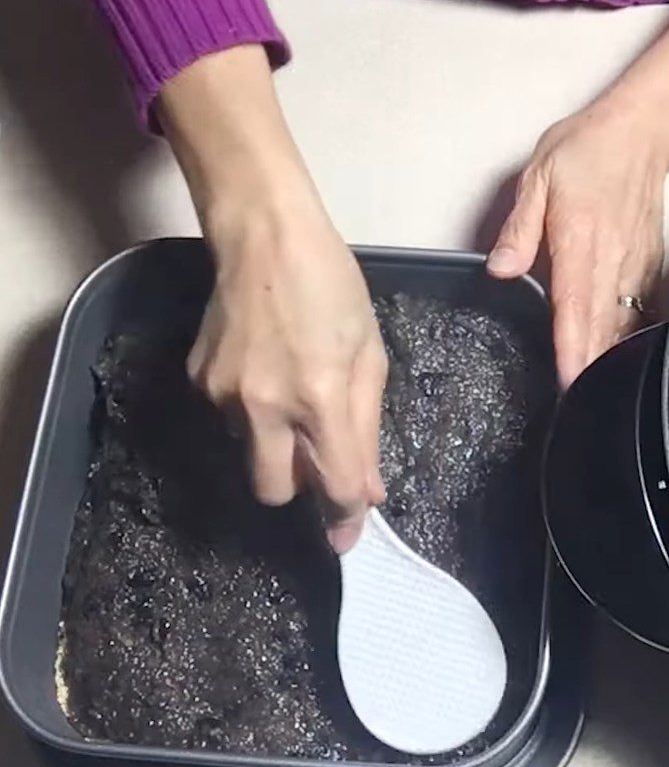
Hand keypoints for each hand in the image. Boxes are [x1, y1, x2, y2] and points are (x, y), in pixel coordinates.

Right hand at [188, 201, 386, 553]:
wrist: (263, 236)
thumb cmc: (331, 286)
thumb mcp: (369, 354)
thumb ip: (367, 428)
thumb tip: (367, 490)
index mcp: (320, 397)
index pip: (332, 485)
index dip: (344, 518)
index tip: (347, 534)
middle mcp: (264, 406)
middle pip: (273, 493)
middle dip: (299, 489)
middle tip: (317, 456)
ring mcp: (222, 394)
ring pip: (250, 452)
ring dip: (274, 441)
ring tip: (290, 385)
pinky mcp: (197, 379)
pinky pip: (228, 418)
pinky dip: (250, 410)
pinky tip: (263, 368)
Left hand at [486, 0, 668, 388]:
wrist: (640, 131)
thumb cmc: (585, 152)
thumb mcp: (538, 180)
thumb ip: (520, 230)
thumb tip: (500, 271)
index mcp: (580, 244)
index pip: (572, 308)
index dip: (570, 349)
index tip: (567, 383)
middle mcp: (611, 261)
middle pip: (598, 326)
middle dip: (588, 367)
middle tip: (575, 405)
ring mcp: (633, 264)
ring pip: (620, 322)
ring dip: (606, 357)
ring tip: (593, 392)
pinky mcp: (645, 262)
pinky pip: (635, 308)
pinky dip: (624, 335)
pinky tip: (613, 355)